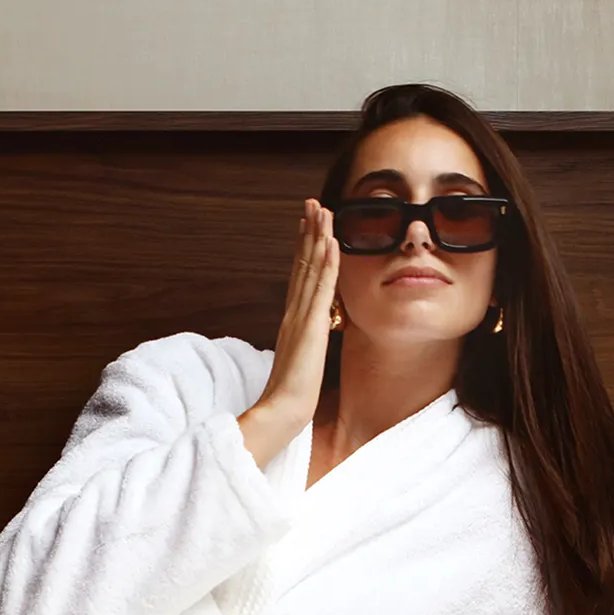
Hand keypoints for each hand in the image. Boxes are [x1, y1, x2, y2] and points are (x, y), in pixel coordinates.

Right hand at [238, 199, 339, 465]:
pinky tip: (331, 241)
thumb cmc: (290, 395)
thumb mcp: (300, 361)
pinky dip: (326, 262)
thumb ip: (303, 342)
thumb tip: (309, 335)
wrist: (282, 411)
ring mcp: (301, 316)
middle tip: (312, 202)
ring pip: (311, 268)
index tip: (308, 224)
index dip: (303, 247)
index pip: (300, 276)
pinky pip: (322, 287)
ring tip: (322, 210)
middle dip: (308, 231)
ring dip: (317, 236)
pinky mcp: (311, 325)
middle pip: (302, 263)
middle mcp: (294, 312)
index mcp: (292, 320)